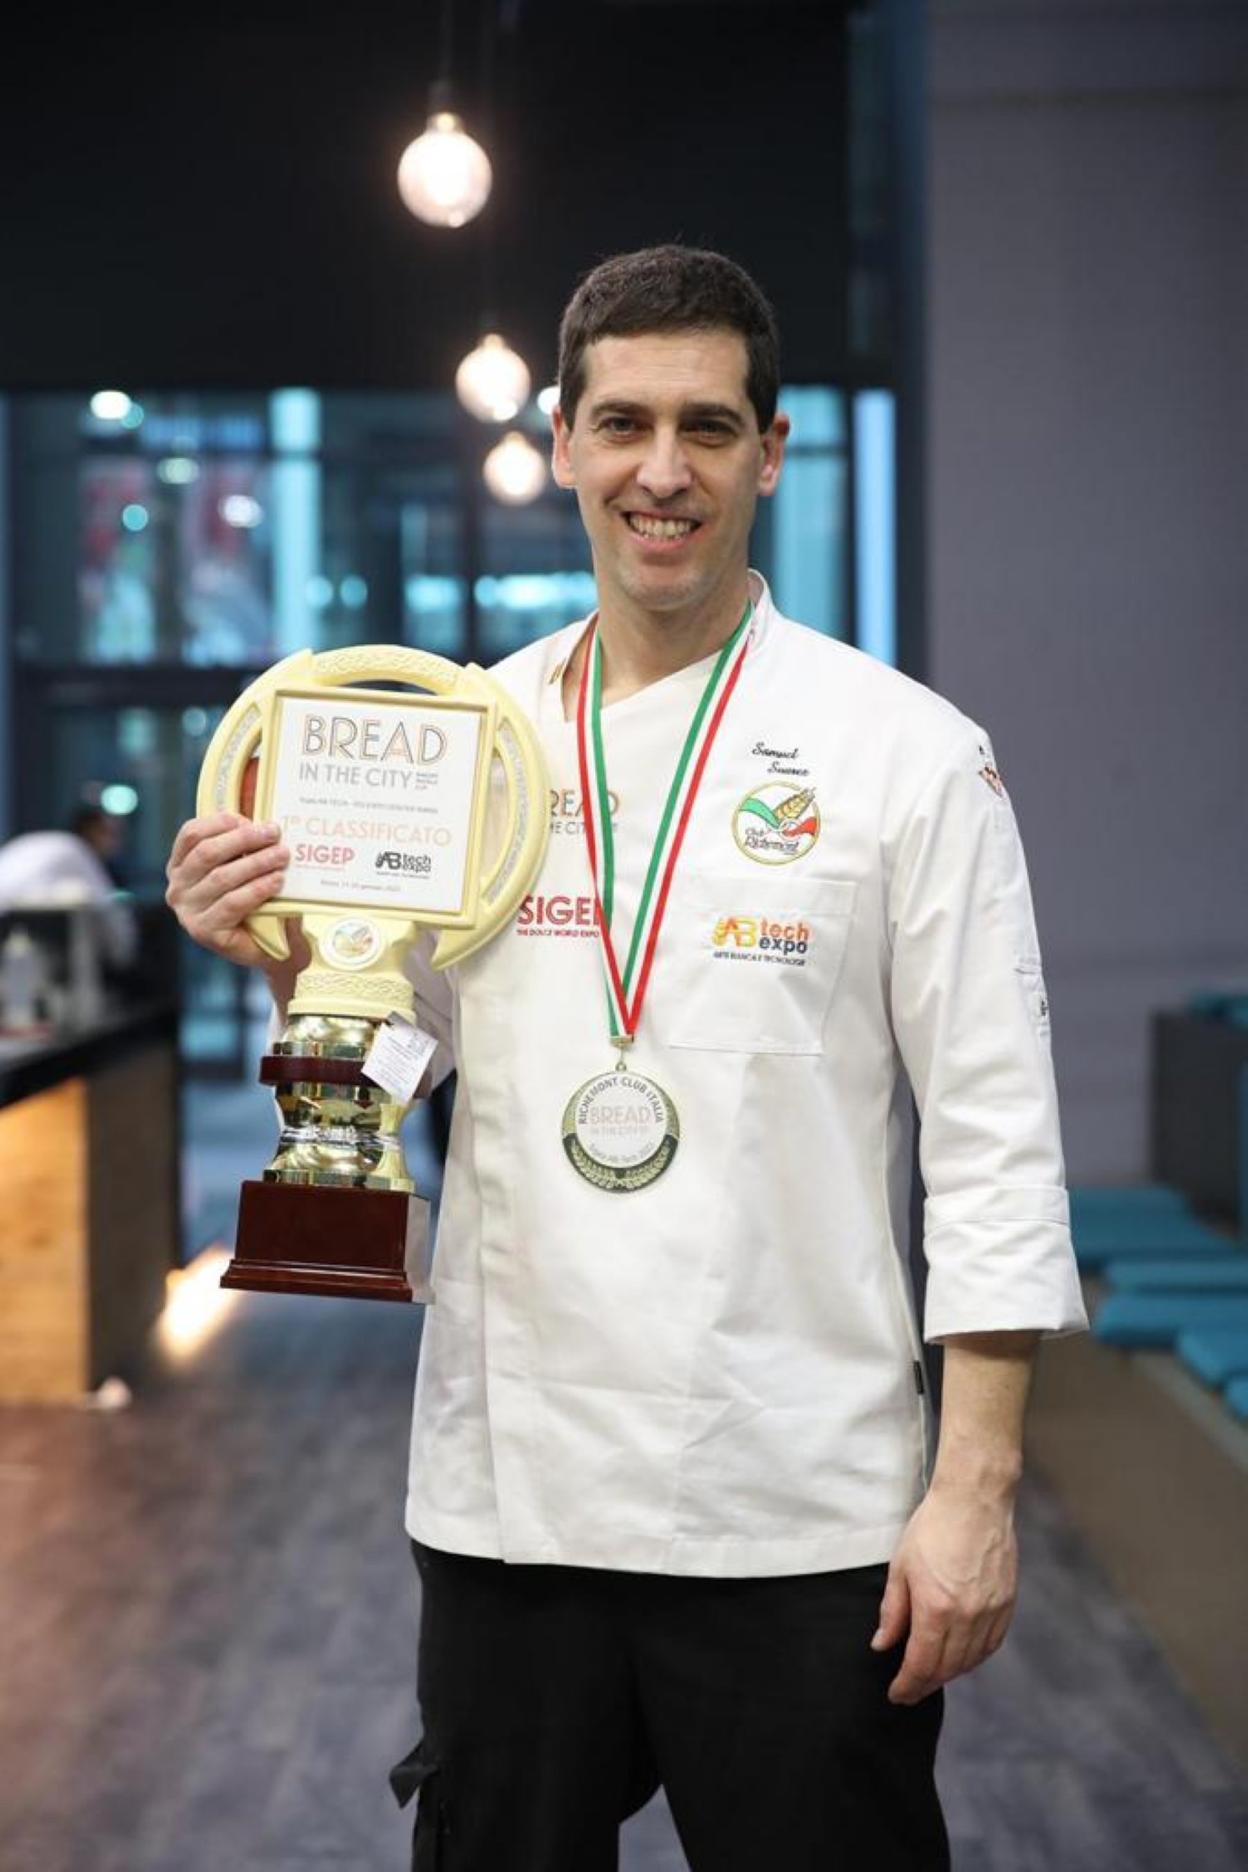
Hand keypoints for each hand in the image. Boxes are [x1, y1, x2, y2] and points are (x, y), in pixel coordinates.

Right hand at [165, 812, 307, 975]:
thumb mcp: (244, 867)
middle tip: (274, 833)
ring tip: (283, 855)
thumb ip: (243, 846)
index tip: (249, 820)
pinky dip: (257, 889)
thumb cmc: (257, 901)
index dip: (220, 822)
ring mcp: (188, 911)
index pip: (191, 834)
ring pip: (222, 877)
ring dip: (256, 862)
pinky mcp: (203, 931)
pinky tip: (276, 881)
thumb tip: (263, 822)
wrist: (270, 946)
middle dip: (244, 839)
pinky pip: (232, 903)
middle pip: (208, 853)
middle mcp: (177, 887)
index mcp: (181, 866)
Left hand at [870, 1486, 1018, 1703]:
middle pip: (946, 1668)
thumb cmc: (932, 1528)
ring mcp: (991, 1612)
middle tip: (910, 1690)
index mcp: (936, 1609)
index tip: (897, 1695)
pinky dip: (974, 1658)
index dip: (907, 1685)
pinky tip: (961, 1657)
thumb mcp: (901, 1567)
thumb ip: (892, 1611)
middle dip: (925, 1684)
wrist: (975, 1500)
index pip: (921, 1664)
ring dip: (949, 1673)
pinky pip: (991, 1645)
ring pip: (971, 1661)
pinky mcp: (1007, 1604)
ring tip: (931, 1674)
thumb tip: (883, 1645)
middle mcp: (967, 1617)